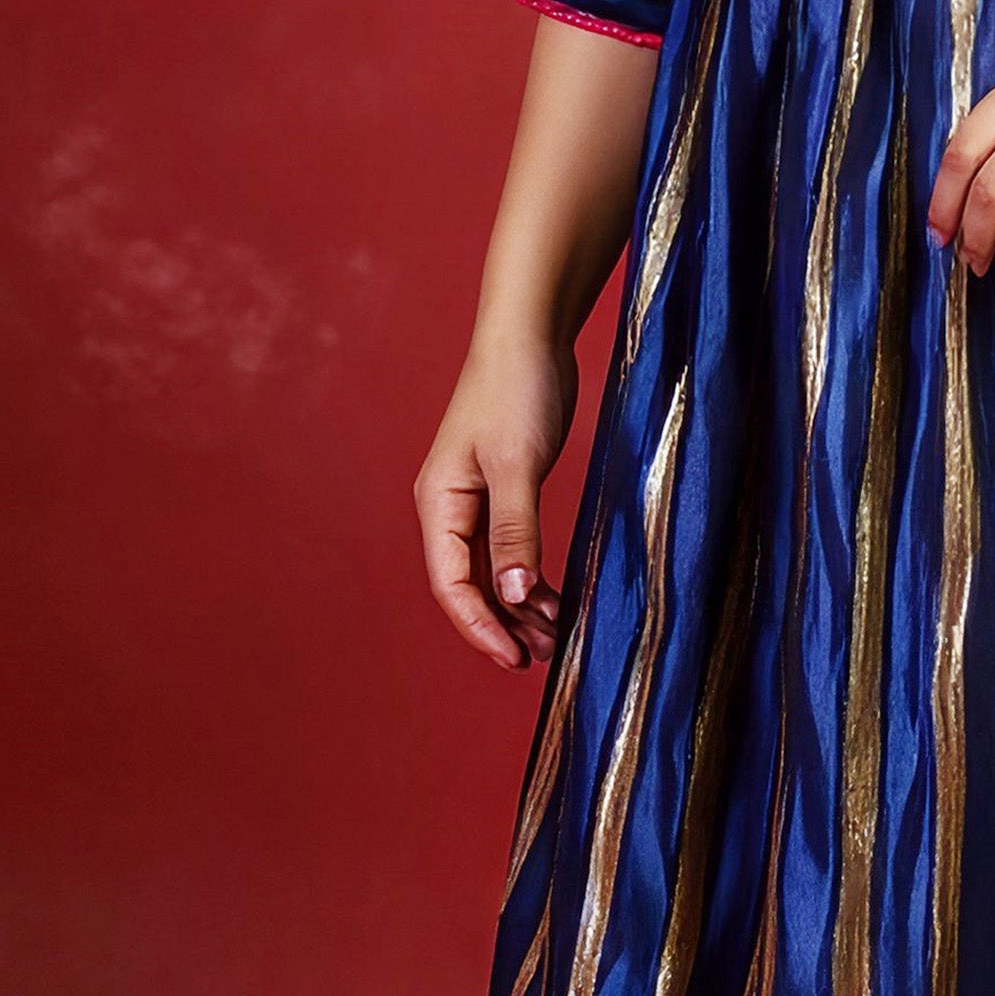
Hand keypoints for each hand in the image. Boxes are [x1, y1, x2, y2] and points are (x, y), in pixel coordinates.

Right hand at [414, 333, 578, 667]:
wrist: (530, 336)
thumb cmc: (516, 392)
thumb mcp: (518, 467)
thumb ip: (515, 532)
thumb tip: (514, 595)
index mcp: (440, 504)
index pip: (452, 584)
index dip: (481, 626)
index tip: (514, 659)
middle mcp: (450, 507)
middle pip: (469, 584)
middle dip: (503, 623)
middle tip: (543, 655)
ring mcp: (477, 499)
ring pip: (492, 569)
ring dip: (519, 604)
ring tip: (555, 633)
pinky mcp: (506, 488)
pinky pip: (511, 547)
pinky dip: (530, 574)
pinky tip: (555, 594)